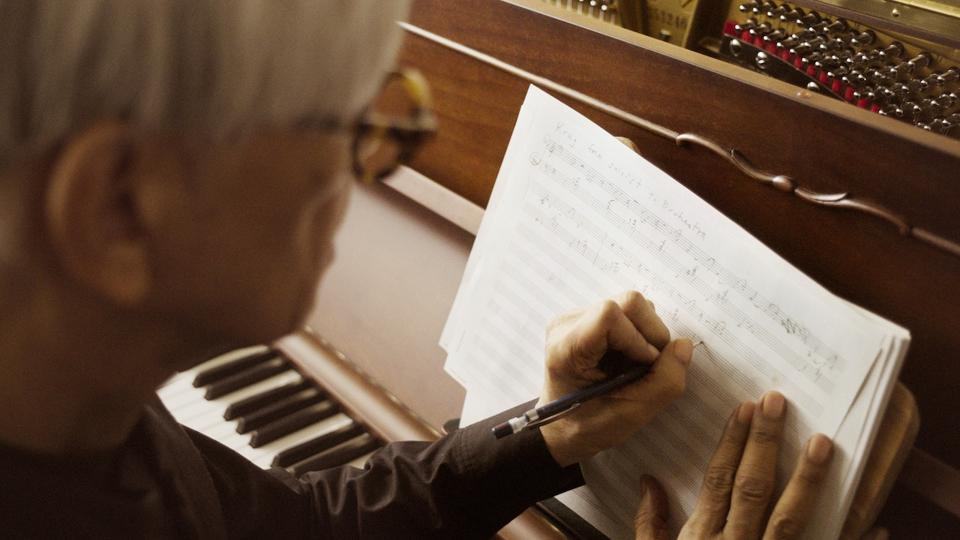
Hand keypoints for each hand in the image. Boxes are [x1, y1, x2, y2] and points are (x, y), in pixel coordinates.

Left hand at [538, 291, 692, 466]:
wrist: (563, 427)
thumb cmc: (591, 424)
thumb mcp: (633, 413)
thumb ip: (665, 381)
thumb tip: (684, 344)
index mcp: (565, 348)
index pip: (610, 314)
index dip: (639, 338)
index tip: (643, 367)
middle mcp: (566, 325)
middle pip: (628, 303)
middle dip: (650, 335)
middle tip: (644, 368)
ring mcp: (575, 318)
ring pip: (631, 305)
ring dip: (645, 336)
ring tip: (631, 366)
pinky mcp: (587, 317)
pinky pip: (627, 312)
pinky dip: (638, 335)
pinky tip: (625, 359)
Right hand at [634, 392, 836, 538]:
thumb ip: (650, 525)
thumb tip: (648, 482)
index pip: (717, 480)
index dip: (731, 442)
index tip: (745, 409)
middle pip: (752, 488)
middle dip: (765, 444)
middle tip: (777, 403)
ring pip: (789, 518)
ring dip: (807, 479)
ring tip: (821, 443)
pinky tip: (874, 526)